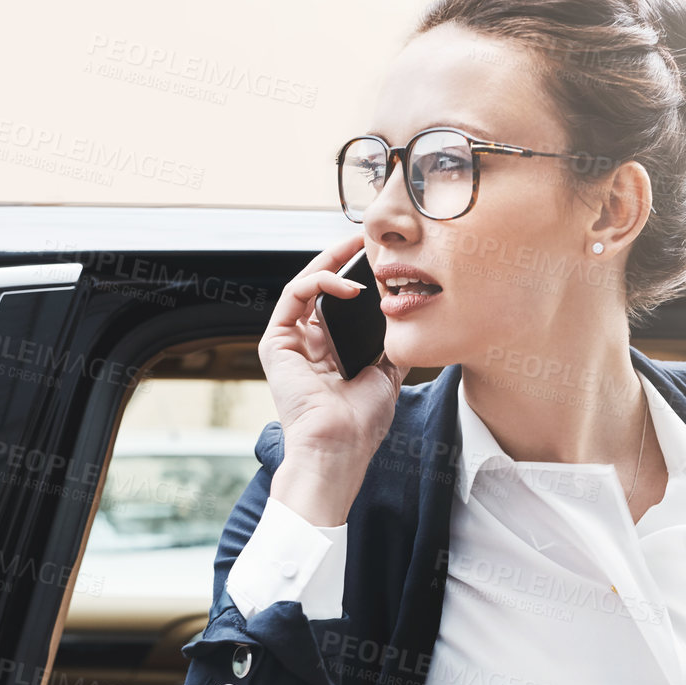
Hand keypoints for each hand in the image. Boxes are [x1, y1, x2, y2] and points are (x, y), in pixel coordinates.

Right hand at [260, 234, 407, 524]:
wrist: (338, 447)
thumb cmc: (360, 423)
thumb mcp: (387, 375)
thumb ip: (391, 346)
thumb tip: (409, 318)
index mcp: (331, 353)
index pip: (341, 305)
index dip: (357, 278)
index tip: (381, 259)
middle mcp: (308, 345)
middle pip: (321, 289)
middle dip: (341, 259)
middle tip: (364, 238)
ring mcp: (290, 342)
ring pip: (305, 286)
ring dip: (331, 263)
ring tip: (356, 249)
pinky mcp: (276, 342)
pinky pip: (294, 296)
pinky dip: (320, 282)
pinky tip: (348, 286)